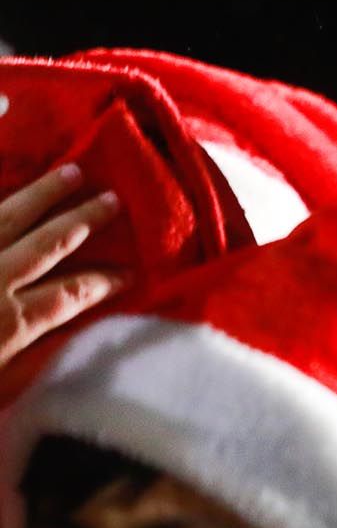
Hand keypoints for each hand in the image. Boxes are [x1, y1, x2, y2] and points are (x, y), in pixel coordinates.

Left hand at [1, 164, 126, 370]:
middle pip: (47, 245)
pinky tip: (3, 186)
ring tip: (71, 172)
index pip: (70, 295)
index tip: (132, 273)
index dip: (103, 283)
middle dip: (83, 221)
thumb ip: (9, 355)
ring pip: (8, 217)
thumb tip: (36, 332)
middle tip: (113, 200)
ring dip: (42, 194)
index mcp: (9, 324)